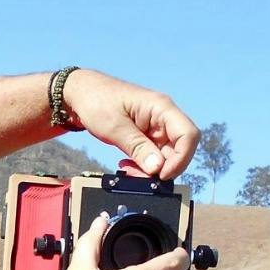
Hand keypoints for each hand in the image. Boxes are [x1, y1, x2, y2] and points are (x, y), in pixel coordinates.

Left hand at [62, 70, 199, 180]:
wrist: (80, 93)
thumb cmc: (96, 101)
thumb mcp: (115, 128)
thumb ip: (137, 148)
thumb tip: (158, 168)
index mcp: (161, 107)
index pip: (189, 135)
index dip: (181, 158)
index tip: (161, 174)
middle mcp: (164, 117)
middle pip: (180, 149)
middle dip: (162, 168)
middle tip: (137, 176)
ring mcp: (156, 127)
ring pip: (166, 156)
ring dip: (150, 169)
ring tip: (127, 170)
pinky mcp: (147, 136)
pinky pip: (153, 156)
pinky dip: (142, 165)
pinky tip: (126, 165)